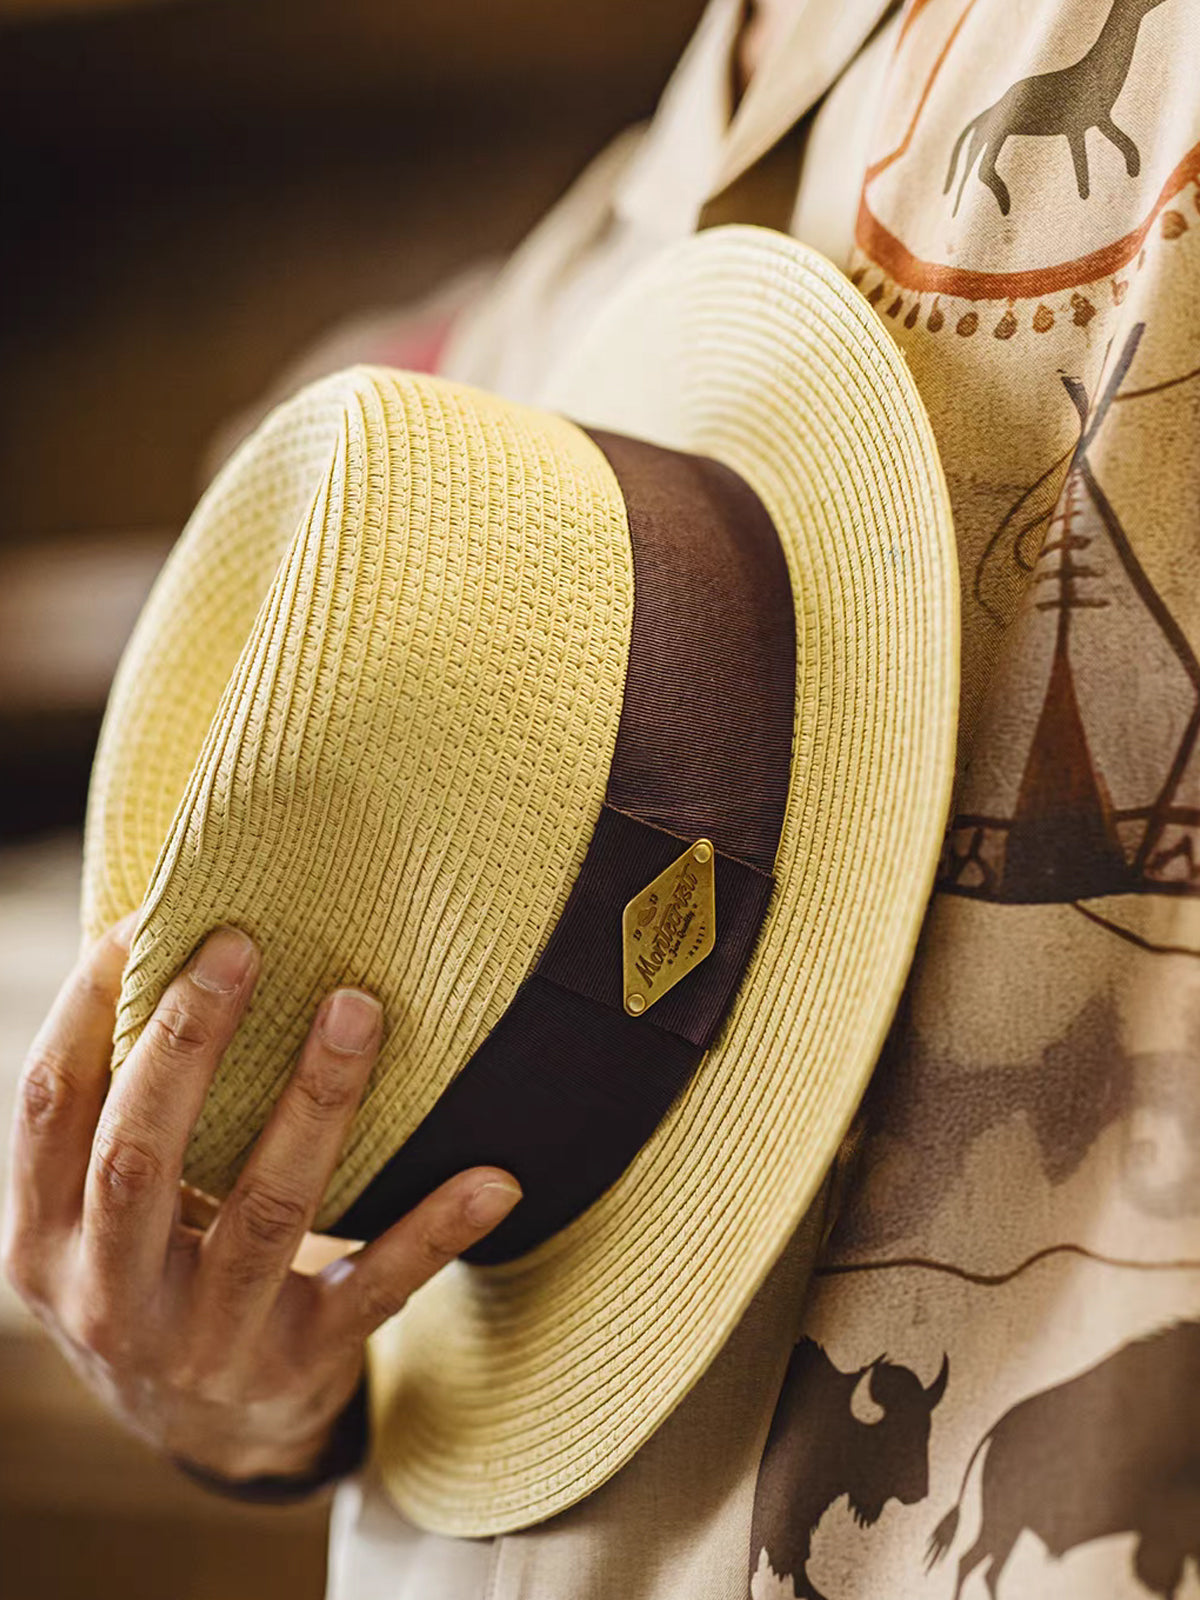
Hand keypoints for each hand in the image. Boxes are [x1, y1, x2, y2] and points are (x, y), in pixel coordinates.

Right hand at [1, 919, 521, 1481]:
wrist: (207, 1429)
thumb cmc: (153, 1272)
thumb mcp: (98, 1212)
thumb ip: (115, 1111)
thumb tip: (154, 938)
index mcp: (44, 1240)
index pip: (47, 1107)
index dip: (86, 1010)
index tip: (143, 923)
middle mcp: (111, 1296)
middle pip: (140, 1157)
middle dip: (186, 1044)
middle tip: (240, 944)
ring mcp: (209, 1339)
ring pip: (267, 1211)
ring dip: (315, 1102)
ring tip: (358, 1009)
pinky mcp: (303, 1362)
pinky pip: (377, 1287)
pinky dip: (436, 1230)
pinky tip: (494, 1178)